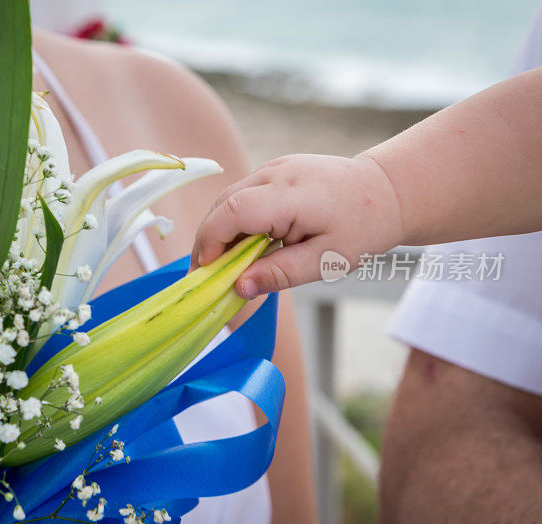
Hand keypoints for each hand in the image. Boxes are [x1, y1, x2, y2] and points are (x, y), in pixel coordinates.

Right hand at [192, 153, 404, 297]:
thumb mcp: (328, 261)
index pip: (233, 211)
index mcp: (293, 195)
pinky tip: (245, 244)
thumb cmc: (363, 228)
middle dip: (209, 241)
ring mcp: (273, 166)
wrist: (386, 190)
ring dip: (220, 231)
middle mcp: (276, 173)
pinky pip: (241, 195)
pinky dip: (234, 220)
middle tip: (210, 277)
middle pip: (223, 204)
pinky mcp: (273, 169)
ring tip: (227, 264)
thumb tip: (238, 288)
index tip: (206, 273)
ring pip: (228, 199)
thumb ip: (281, 273)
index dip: (211, 241)